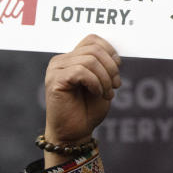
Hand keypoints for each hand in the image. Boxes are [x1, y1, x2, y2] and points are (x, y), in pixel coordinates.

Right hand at [43, 35, 120, 164]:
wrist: (75, 132)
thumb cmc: (88, 110)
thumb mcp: (103, 84)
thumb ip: (106, 67)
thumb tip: (115, 56)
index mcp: (72, 58)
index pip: (92, 39)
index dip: (109, 51)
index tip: (117, 69)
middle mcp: (61, 60)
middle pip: (94, 49)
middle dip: (111, 67)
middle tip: (115, 85)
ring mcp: (56, 70)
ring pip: (90, 60)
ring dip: (105, 78)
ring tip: (107, 93)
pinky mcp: (55, 81)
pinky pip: (81, 71)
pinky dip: (95, 83)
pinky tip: (97, 93)